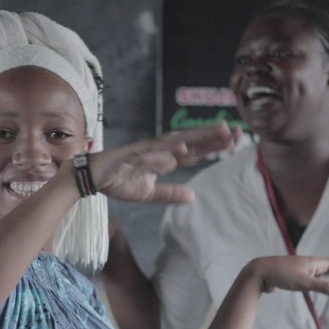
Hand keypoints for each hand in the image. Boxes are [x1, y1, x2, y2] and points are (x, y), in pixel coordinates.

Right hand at [89, 123, 240, 203]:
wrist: (91, 179)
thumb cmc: (118, 181)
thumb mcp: (149, 192)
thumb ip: (170, 193)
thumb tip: (194, 197)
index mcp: (164, 158)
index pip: (195, 151)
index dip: (215, 146)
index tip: (236, 141)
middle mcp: (158, 150)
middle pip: (191, 141)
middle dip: (213, 137)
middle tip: (237, 131)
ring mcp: (145, 150)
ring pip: (175, 142)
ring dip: (197, 137)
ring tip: (217, 133)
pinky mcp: (130, 154)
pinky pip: (151, 151)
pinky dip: (166, 149)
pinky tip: (182, 149)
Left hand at [247, 255, 328, 295]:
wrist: (258, 272)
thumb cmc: (281, 275)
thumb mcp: (304, 282)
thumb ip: (324, 287)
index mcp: (316, 263)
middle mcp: (311, 264)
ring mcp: (302, 269)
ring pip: (323, 270)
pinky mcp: (295, 276)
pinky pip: (314, 276)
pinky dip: (322, 277)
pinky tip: (319, 279)